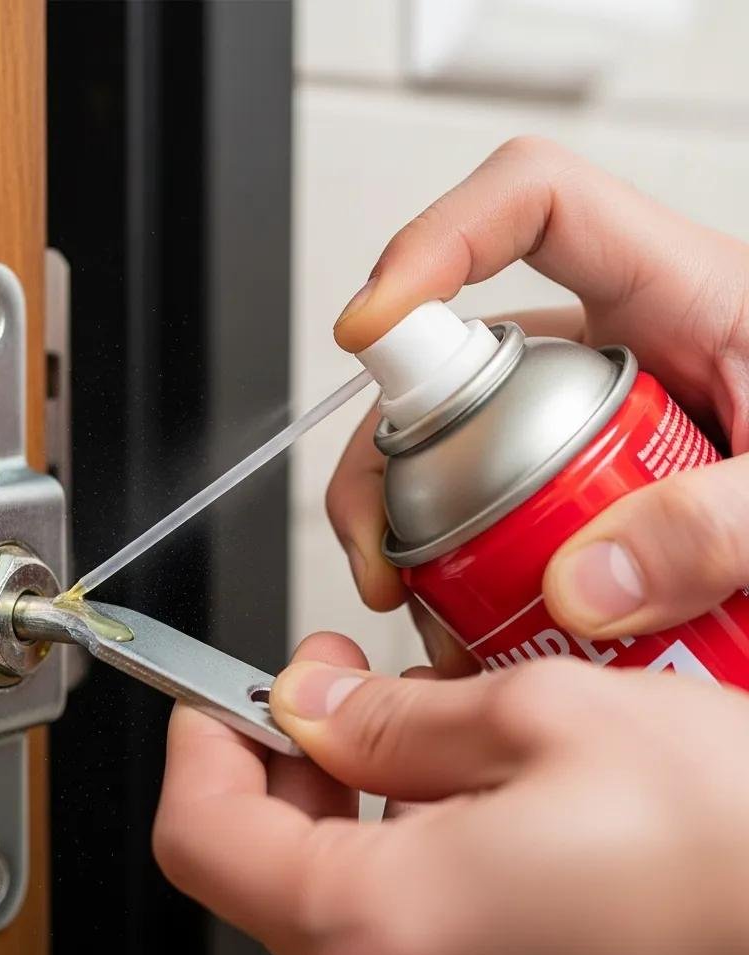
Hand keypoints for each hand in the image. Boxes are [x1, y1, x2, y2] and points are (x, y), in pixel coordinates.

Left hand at [155, 640, 748, 954]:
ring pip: (323, 893)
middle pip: (255, 863)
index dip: (202, 738)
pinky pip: (397, 926)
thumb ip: (395, 716)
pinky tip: (460, 793)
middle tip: (332, 682)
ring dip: (337, 797)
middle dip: (277, 757)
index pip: (200, 832)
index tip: (228, 685)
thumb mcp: (540, 720)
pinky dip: (393, 846)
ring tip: (410, 723)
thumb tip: (311, 699)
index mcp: (382, 920)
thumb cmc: (732, 846)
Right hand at [325, 136, 748, 669]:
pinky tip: (471, 619)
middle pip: (451, 358)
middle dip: (385, 454)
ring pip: (454, 444)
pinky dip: (461, 563)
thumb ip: (722, 526)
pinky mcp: (579, 481)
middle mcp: (611, 345)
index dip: (435, 242)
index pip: (532, 204)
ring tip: (423, 609)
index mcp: (678, 293)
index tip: (371, 325)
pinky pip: (488, 504)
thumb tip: (583, 585)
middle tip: (378, 546)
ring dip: (413, 525)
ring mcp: (586, 417)